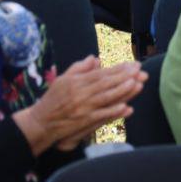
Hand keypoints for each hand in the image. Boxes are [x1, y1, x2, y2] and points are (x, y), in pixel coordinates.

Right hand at [13, 57, 145, 154]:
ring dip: (123, 90)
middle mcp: (80, 93)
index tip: (132, 65)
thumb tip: (95, 58)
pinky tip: (126, 107)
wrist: (40, 123)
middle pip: (106, 83)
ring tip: (137, 83)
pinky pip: (101, 116)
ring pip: (106, 97)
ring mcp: (83, 108)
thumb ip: (79, 68)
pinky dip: (114, 111)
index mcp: (76, 81)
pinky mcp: (83, 121)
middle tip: (140, 71)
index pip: (101, 73)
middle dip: (125, 76)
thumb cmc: (52, 100)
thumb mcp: (62, 80)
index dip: (118, 69)